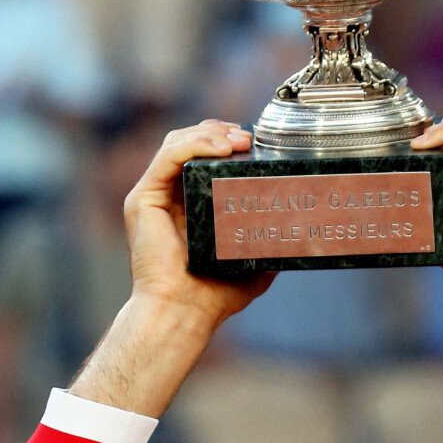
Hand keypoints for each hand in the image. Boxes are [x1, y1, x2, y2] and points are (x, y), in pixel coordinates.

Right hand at [124, 119, 272, 329]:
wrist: (184, 311)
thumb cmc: (213, 295)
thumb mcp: (253, 262)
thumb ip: (269, 242)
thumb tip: (300, 229)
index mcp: (189, 205)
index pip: (202, 157)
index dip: (226, 142)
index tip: (254, 144)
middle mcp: (168, 196)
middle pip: (188, 142)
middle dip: (220, 131)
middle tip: (248, 138)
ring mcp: (153, 196)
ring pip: (176, 142)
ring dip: (209, 133)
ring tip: (238, 141)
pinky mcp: (142, 200)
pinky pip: (167, 157)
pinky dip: (194, 144)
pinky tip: (221, 148)